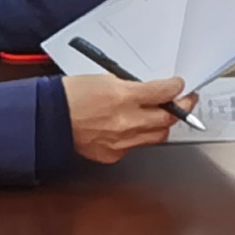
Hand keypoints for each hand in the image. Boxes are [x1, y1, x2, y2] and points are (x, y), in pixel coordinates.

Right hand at [68, 74, 190, 159]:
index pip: (164, 93)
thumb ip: (132, 87)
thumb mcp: (106, 79)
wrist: (49, 118)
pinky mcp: (114, 155)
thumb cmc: (70, 95)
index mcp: (124, 97)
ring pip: (157, 136)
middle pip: (168, 119)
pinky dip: (139, 137)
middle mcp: (126, 121)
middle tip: (185, 102)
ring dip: (164, 125)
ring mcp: (121, 141)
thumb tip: (151, 92)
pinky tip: (134, 128)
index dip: (177, 89)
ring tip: (164, 116)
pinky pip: (136, 146)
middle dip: (181, 109)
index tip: (180, 86)